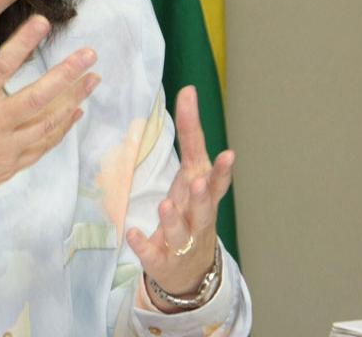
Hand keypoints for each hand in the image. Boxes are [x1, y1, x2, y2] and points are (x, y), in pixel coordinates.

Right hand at [0, 4, 99, 250]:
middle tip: (90, 54)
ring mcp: (2, 148)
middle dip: (65, 75)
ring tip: (94, 78)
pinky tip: (76, 110)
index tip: (43, 22)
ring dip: (73, 100)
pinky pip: (42, 145)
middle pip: (34, 98)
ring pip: (46, 123)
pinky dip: (62, 128)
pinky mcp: (9, 165)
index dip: (22, 44)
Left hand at [125, 85, 234, 310]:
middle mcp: (198, 218)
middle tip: (200, 180)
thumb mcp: (191, 174)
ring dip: (173, 218)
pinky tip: (133, 234)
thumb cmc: (191, 212)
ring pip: (180, 231)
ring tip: (165, 205)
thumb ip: (191, 136)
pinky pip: (152, 253)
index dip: (222, 169)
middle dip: (203, 195)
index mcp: (203, 195)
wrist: (190, 271)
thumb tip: (188, 90)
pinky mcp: (163, 260)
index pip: (214, 178)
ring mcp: (182, 242)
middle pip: (204, 208)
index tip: (229, 153)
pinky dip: (143, 245)